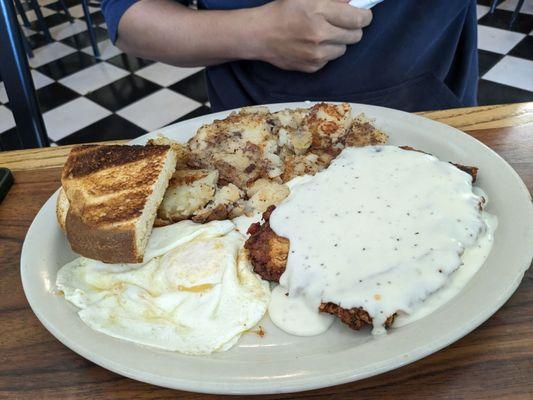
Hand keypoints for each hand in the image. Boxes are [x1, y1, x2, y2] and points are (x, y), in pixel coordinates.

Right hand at [254, 0, 371, 72]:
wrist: (260, 35)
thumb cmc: (284, 10)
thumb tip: (354, 3)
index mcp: (320, 11)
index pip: (358, 19)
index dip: (364, 16)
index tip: (361, 14)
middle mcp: (320, 35)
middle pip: (356, 36)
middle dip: (352, 29)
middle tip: (342, 24)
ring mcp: (316, 54)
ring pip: (343, 49)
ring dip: (339, 42)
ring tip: (324, 34)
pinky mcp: (312, 67)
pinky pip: (330, 60)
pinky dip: (326, 53)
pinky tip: (313, 45)